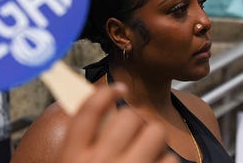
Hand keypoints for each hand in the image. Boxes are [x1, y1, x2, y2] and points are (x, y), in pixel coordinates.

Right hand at [56, 84, 177, 162]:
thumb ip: (81, 144)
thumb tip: (97, 108)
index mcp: (72, 157)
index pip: (88, 111)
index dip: (105, 93)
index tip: (119, 87)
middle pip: (127, 117)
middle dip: (134, 125)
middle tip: (133, 138)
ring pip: (155, 132)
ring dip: (153, 141)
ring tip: (147, 154)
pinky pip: (170, 158)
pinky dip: (164, 162)